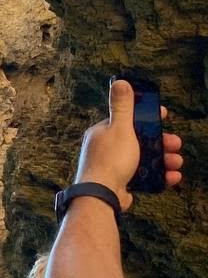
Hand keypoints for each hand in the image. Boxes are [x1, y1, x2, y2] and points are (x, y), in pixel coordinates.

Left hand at [75, 79, 182, 209]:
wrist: (101, 195)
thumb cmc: (111, 159)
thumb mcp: (120, 129)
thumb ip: (122, 107)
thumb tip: (120, 82)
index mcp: (102, 133)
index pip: (127, 119)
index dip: (147, 116)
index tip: (164, 114)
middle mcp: (105, 148)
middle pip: (139, 140)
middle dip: (161, 141)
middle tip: (176, 143)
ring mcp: (112, 166)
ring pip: (144, 158)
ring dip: (164, 159)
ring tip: (177, 162)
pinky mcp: (120, 182)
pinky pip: (143, 175)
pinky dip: (158, 175)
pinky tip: (172, 176)